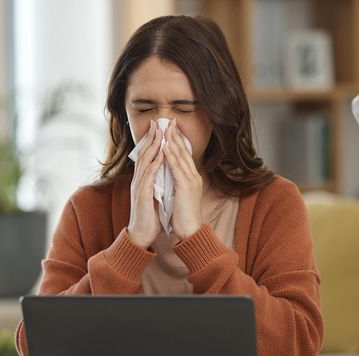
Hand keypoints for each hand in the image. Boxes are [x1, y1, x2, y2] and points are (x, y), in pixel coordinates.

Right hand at [127, 120, 164, 248]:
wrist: (141, 234)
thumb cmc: (148, 216)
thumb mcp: (153, 195)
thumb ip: (155, 182)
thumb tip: (162, 172)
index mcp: (142, 179)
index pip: (146, 155)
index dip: (152, 141)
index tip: (159, 127)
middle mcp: (138, 180)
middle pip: (144, 153)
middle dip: (151, 137)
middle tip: (157, 122)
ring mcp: (139, 186)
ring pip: (145, 161)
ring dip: (153, 146)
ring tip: (159, 132)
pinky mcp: (143, 194)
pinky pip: (149, 176)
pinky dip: (155, 163)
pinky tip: (160, 154)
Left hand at [164, 119, 202, 239]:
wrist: (190, 231)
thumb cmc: (183, 216)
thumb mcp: (180, 195)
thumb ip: (176, 183)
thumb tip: (169, 174)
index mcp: (192, 178)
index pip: (184, 155)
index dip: (177, 141)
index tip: (170, 128)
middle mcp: (193, 176)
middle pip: (184, 151)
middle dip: (175, 135)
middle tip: (169, 121)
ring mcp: (191, 180)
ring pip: (181, 157)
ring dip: (172, 141)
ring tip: (165, 129)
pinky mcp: (185, 187)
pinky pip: (177, 168)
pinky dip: (171, 157)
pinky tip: (165, 147)